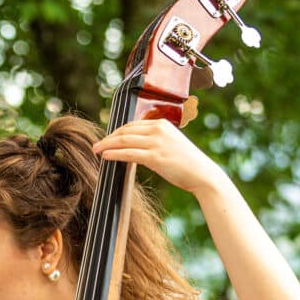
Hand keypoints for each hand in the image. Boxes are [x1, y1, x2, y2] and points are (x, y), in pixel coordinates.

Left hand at [92, 118, 224, 196]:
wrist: (203, 174)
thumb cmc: (187, 164)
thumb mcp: (171, 145)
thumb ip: (156, 142)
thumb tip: (138, 148)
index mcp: (162, 124)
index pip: (132, 125)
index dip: (117, 132)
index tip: (107, 139)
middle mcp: (158, 130)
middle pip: (125, 131)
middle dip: (108, 138)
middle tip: (97, 144)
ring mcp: (157, 143)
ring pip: (124, 140)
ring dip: (107, 145)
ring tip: (96, 150)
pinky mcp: (155, 157)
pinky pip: (129, 153)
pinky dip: (115, 154)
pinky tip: (105, 156)